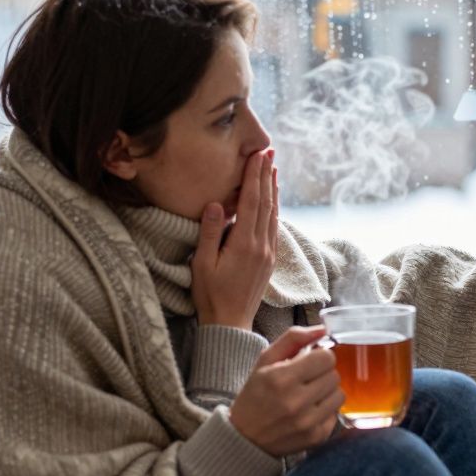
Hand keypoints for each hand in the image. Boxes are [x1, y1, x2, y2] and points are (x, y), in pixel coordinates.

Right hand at [192, 149, 278, 329]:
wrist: (230, 324)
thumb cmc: (210, 295)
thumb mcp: (202, 264)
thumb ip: (210, 232)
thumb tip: (216, 203)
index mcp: (244, 244)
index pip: (251, 202)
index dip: (254, 176)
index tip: (257, 155)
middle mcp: (261, 246)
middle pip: (266, 203)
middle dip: (267, 176)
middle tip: (268, 152)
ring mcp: (268, 253)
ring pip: (273, 214)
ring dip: (273, 190)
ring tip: (272, 169)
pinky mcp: (269, 260)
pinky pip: (274, 227)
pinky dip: (273, 208)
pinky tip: (272, 200)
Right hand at [229, 326, 343, 457]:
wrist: (245, 438)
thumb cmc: (255, 395)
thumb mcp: (265, 361)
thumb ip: (293, 338)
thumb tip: (323, 329)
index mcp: (281, 378)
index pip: (326, 357)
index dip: (319, 356)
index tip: (310, 362)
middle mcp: (296, 402)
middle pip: (334, 375)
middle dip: (322, 373)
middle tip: (307, 379)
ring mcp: (308, 422)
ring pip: (339, 394)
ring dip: (327, 392)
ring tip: (310, 395)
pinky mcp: (316, 437)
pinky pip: (336, 414)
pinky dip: (326, 410)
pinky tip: (309, 411)